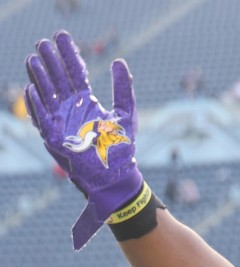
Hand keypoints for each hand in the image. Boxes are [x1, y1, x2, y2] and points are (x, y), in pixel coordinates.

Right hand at [24, 30, 143, 249]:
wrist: (118, 176)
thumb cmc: (122, 148)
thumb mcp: (126, 113)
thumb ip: (123, 88)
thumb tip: (119, 61)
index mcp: (87, 102)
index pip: (75, 72)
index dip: (68, 54)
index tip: (62, 36)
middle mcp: (71, 109)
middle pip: (57, 79)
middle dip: (50, 61)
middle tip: (42, 42)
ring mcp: (61, 122)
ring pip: (46, 95)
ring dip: (39, 78)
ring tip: (33, 59)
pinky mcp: (55, 137)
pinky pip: (42, 119)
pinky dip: (37, 105)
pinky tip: (33, 89)